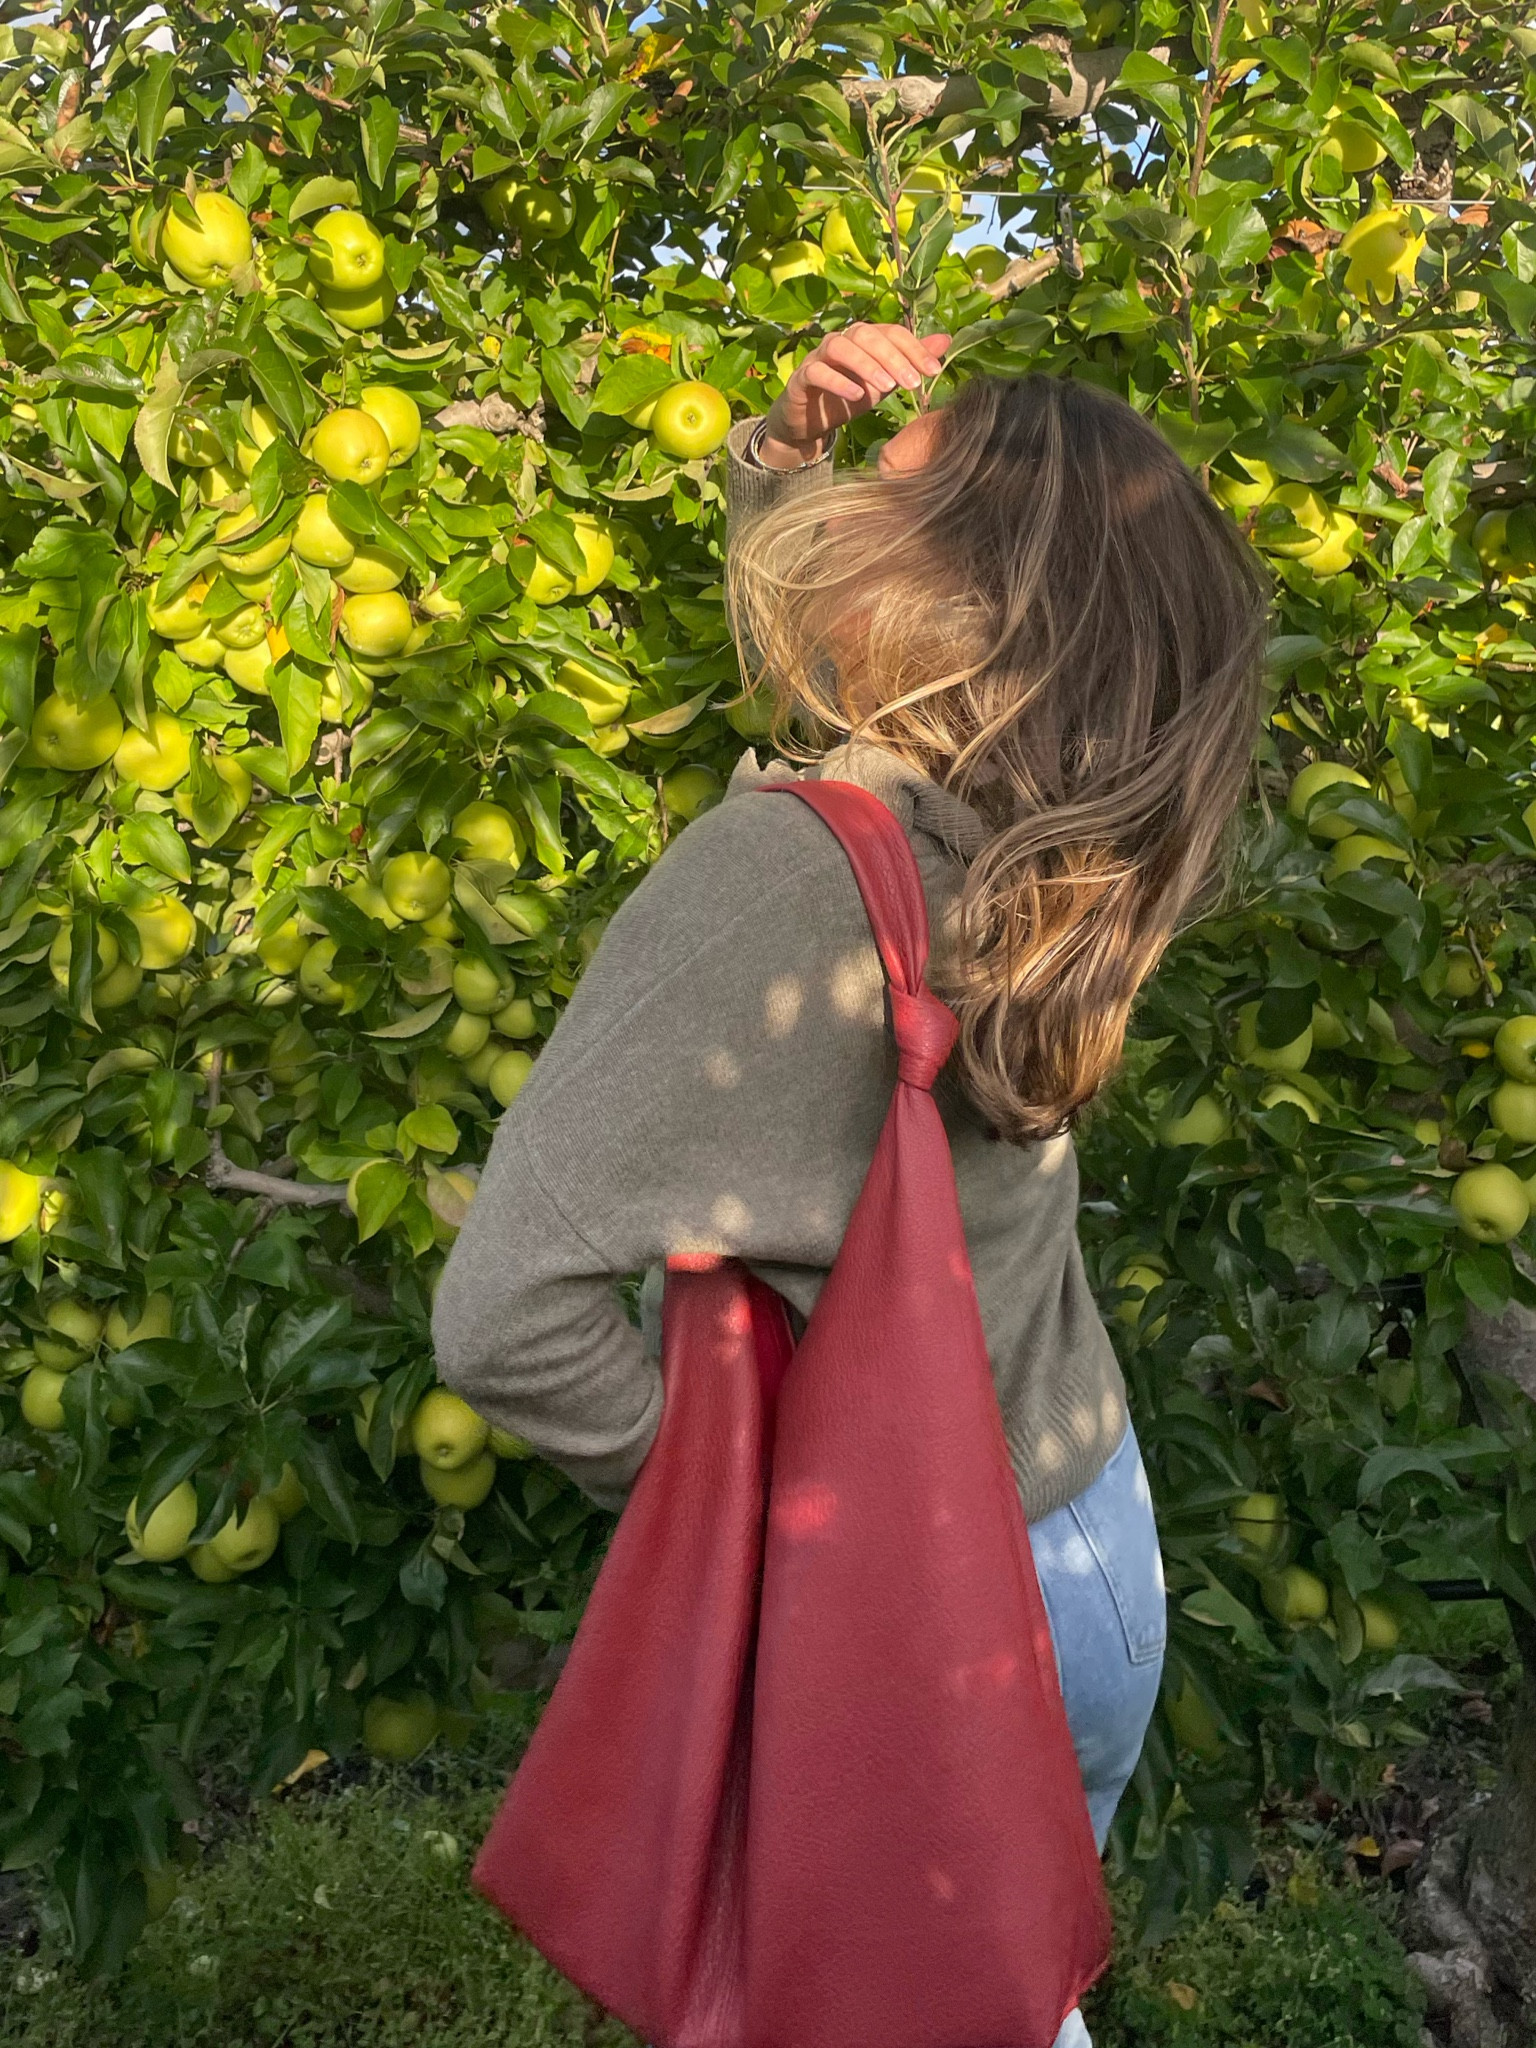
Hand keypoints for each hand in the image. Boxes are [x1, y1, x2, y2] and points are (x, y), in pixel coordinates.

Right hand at [757, 322, 951, 469]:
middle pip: (868, 335)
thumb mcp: (886, 382)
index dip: (915, 349)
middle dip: (894, 357)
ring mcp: (819, 356)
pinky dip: (838, 382)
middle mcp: (842, 340)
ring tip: (886, 387)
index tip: (933, 372)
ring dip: (867, 365)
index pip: (893, 333)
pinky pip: (818, 371)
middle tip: (913, 384)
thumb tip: (945, 340)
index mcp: (865, 338)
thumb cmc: (849, 397)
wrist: (812, 421)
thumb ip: (911, 362)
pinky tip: (857, 397)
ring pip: (841, 346)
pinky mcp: (802, 376)